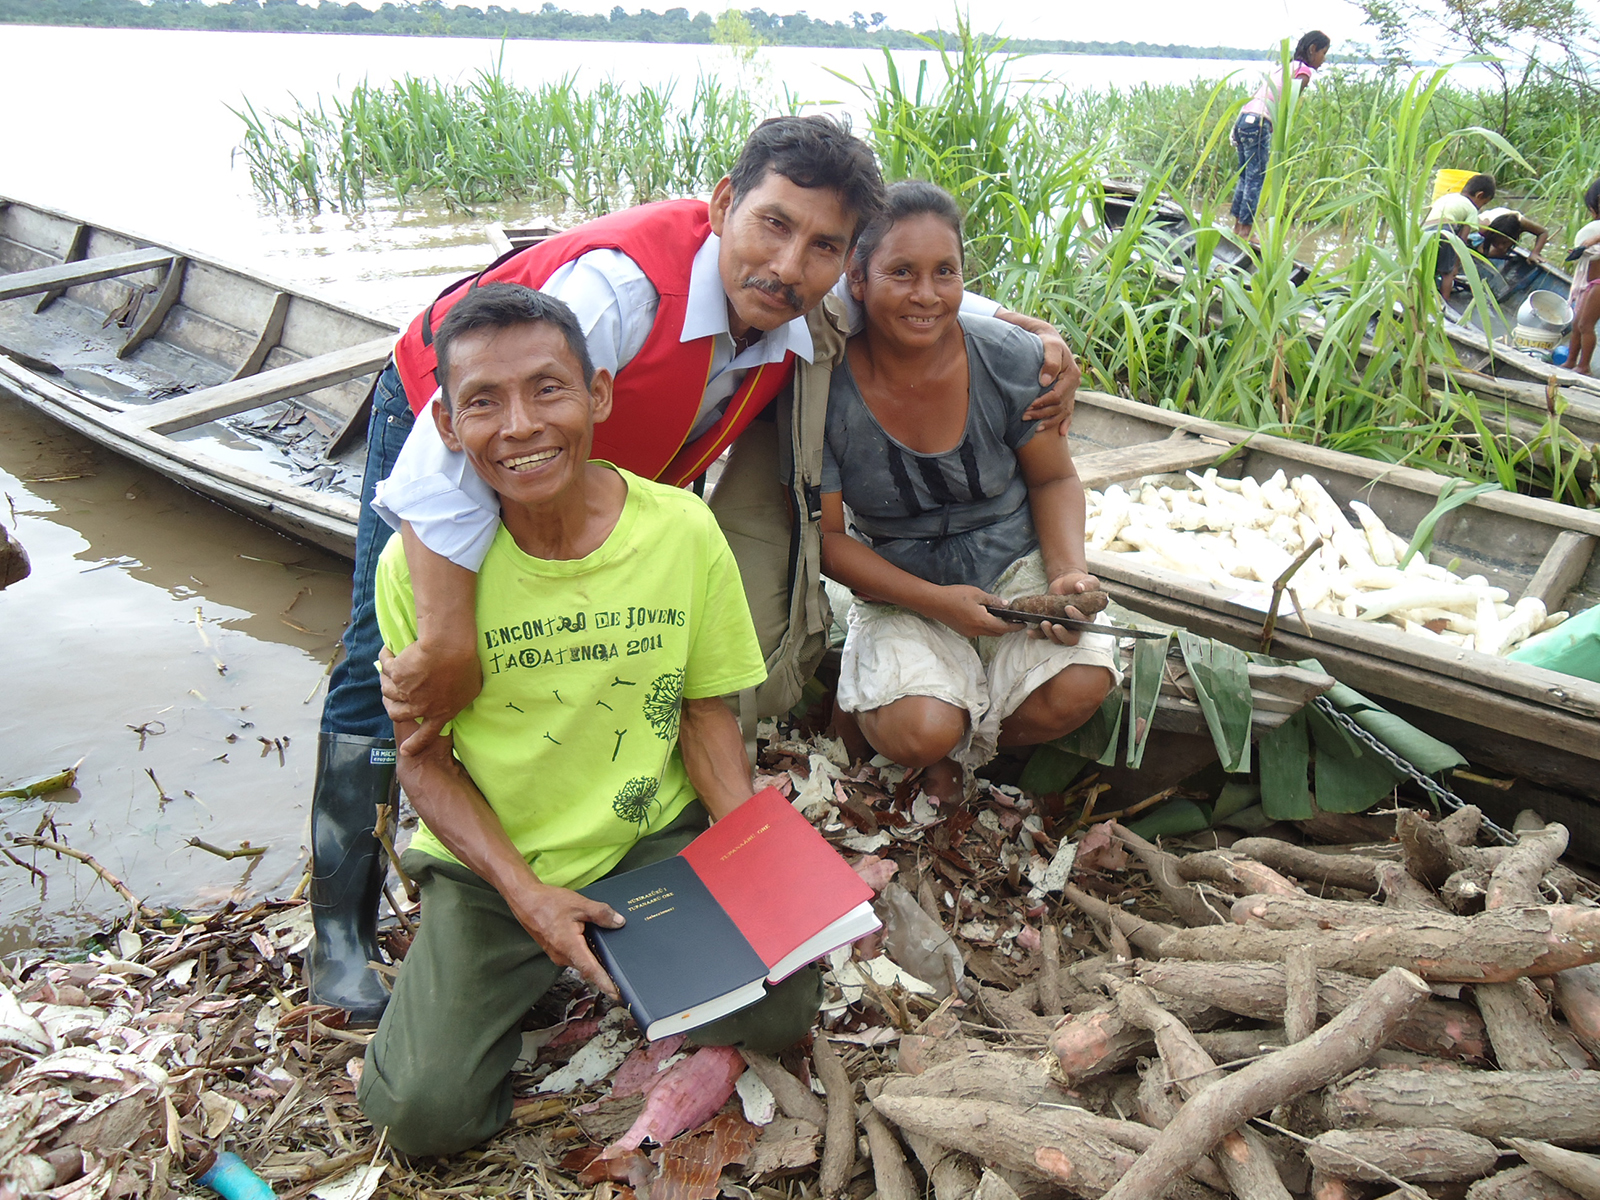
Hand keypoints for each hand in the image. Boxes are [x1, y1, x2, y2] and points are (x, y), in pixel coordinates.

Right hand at [378, 639, 482, 753]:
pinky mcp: (396, 674)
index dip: (415, 744)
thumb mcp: (471, 688)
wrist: (448, 649)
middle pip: (397, 713)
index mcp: (441, 713)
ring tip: (389, 670)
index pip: (427, 735)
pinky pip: (386, 667)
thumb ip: (461, 698)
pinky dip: (386, 659)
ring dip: (386, 681)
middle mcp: (420, 706)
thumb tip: (458, 698)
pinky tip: (388, 653)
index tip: (405, 751)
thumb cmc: (466, 666)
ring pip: (388, 691)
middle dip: (392, 706)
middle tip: (391, 697)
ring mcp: (406, 691)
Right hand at [508, 881, 625, 1000]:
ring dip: (592, 959)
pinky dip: (583, 951)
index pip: (591, 970)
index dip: (605, 983)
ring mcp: (556, 954)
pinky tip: (589, 941)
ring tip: (608, 955)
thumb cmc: (548, 902)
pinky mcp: (554, 950)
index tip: (616, 994)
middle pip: (587, 967)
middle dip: (603, 971)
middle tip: (621, 975)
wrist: (525, 900)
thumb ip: (601, 913)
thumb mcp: (579, 904)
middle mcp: (562, 955)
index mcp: (569, 946)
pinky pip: (572, 955)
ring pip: (580, 961)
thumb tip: (619, 922)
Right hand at [929, 585, 1020, 638]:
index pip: (1003, 628)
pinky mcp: (963, 632)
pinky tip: (983, 617)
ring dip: (995, 627)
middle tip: (1012, 619)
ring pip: (988, 633)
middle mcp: (977, 630)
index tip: (1023, 624)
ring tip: (998, 616)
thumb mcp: (977, 594)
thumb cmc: (955, 595)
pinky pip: (979, 632)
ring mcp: (969, 633)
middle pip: (997, 633)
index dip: (1014, 627)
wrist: (934, 602)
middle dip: (1006, 628)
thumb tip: (1006, 605)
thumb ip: (993, 600)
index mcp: (982, 621)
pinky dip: (985, 627)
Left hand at [1000, 309, 1080, 436]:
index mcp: (1061, 353)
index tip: (1040, 384)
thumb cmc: (1033, 334)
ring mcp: (1071, 387)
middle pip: (1060, 394)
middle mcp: (1071, 372)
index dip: (1049, 376)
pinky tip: (1060, 433)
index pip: (1056, 366)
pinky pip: (1068, 412)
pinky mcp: (1068, 397)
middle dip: (1043, 405)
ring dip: (1048, 417)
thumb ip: (1016, 323)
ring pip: (1063, 406)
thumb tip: (1003, 323)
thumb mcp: (1028, 326)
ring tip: (1031, 425)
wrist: (1044, 340)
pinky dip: (1064, 423)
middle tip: (1024, 411)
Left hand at [1032, 570, 1101, 645]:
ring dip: (1049, 634)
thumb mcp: (1088, 581)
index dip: (1076, 618)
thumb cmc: (1080, 583)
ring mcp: (1062, 627)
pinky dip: (1037, 634)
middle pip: (1071, 638)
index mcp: (1087, 617)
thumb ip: (1087, 584)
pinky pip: (1044, 635)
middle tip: (1055, 626)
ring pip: (1057, 639)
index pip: (1083, 623)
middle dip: (1063, 634)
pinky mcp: (1051, 625)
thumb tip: (1080, 587)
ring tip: (1043, 623)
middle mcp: (1075, 626)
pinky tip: (1030, 631)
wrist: (1066, 583)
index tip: (1068, 608)